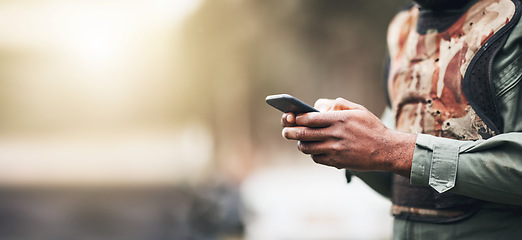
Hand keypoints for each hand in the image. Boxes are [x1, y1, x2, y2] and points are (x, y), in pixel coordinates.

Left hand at [281, 98, 415, 176]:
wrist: (387, 150)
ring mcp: (335, 150)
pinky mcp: (337, 162)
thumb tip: (318, 104)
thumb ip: (338, 104)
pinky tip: (314, 150)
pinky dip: (312, 154)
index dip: (297, 118)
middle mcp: (335, 134)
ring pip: (308, 148)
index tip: (292, 118)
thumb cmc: (371, 127)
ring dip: (300, 144)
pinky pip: (317, 158)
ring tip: (300, 141)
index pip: (309, 118)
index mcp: (339, 119)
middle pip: (304, 134)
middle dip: (290, 132)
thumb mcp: (358, 109)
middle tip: (286, 132)